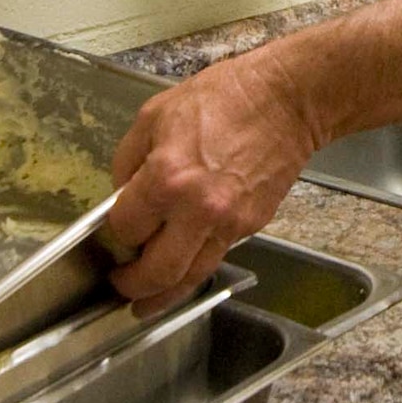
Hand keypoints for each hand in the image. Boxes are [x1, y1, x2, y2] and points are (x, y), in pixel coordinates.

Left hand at [108, 45, 319, 313]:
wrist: (286, 101)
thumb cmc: (224, 98)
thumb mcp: (154, 115)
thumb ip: (129, 161)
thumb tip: (122, 196)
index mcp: (166, 178)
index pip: (126, 229)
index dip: (115, 233)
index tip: (115, 232)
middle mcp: (197, 209)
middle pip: (157, 272)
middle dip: (132, 285)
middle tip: (121, 285)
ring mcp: (228, 223)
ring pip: (190, 278)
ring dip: (163, 297)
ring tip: (145, 305)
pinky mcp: (251, 227)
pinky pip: (215, 258)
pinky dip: (194, 271)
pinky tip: (181, 271)